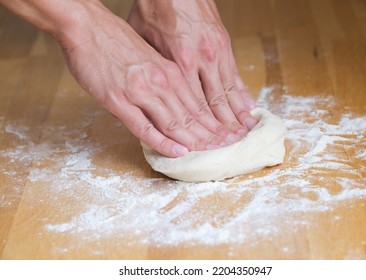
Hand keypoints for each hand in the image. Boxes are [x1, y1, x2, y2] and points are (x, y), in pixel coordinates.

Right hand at [59, 2, 228, 156]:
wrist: (87, 26)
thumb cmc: (116, 41)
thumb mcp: (150, 58)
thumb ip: (163, 79)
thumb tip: (171, 101)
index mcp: (170, 71)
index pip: (198, 103)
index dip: (214, 122)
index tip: (225, 135)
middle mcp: (161, 82)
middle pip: (191, 115)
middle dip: (211, 134)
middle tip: (225, 147)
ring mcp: (141, 92)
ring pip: (174, 123)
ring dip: (193, 141)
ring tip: (208, 153)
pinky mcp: (120, 101)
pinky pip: (145, 128)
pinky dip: (163, 142)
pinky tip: (177, 151)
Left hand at [128, 0, 257, 136]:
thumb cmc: (153, 8)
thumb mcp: (143, 41)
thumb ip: (151, 71)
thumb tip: (146, 94)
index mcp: (179, 62)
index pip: (191, 107)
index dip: (198, 129)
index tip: (205, 147)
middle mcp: (201, 61)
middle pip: (212, 104)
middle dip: (220, 129)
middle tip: (228, 147)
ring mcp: (216, 52)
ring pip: (227, 92)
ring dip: (235, 116)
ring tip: (243, 134)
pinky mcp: (224, 44)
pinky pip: (236, 75)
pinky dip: (241, 94)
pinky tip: (248, 108)